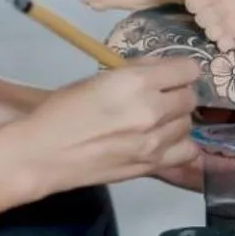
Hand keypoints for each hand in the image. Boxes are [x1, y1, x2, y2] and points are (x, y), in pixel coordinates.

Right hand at [4, 57, 201, 197]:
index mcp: (135, 82)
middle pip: (190, 97)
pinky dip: (179, 144)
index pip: (187, 69)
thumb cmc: (63, 110)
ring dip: (176, 119)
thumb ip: (137, 72)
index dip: (181, 69)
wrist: (44, 154)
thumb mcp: (100, 78)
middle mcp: (152, 110)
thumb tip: (164, 70)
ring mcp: (155, 142)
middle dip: (178, 94)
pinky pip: (187, 152)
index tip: (172, 74)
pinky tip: (164, 141)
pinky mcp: (152, 166)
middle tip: (160, 97)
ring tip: (157, 120)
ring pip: (188, 124)